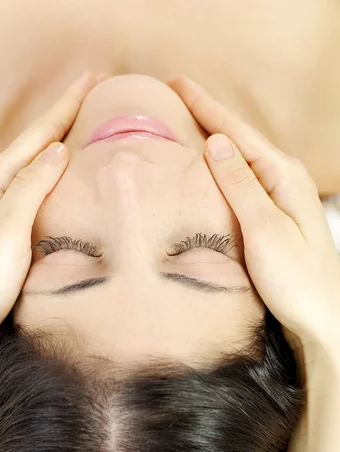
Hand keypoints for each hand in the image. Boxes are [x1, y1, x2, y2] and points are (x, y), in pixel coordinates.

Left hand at [0, 72, 108, 355]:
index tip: (94, 79)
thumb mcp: (8, 232)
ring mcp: (1, 205)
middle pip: (37, 141)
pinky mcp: (8, 225)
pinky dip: (55, 171)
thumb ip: (31, 188)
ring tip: (86, 124)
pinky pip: (36, 184)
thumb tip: (58, 149)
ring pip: (37, 161)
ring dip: (60, 139)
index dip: (67, 105)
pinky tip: (66, 174)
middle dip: (65, 114)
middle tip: (96, 92)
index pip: (39, 134)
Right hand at [167, 76, 339, 351]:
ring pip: (240, 161)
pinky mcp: (273, 218)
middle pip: (239, 140)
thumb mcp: (264, 229)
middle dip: (208, 117)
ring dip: (214, 142)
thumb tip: (216, 142)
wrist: (322, 320)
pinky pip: (241, 183)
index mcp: (282, 176)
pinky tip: (209, 172)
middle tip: (176, 97)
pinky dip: (221, 172)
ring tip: (187, 126)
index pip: (237, 132)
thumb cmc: (297, 280)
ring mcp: (279, 199)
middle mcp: (283, 181)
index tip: (177, 84)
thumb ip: (240, 184)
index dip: (205, 106)